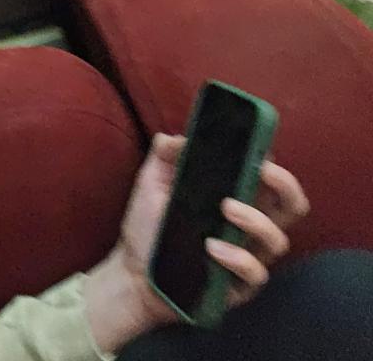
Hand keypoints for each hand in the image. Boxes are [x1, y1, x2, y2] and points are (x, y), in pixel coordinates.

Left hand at [86, 133, 309, 350]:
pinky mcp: (238, 286)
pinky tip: (212, 248)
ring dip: (256, 220)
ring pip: (278, 239)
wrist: (130, 271)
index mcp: (235, 198)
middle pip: (292, 206)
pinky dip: (238, 258)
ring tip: (225, 208)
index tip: (259, 148)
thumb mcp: (151, 183)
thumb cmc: (147, 226)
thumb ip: (164, 155)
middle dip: (286, 184)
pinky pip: (255, 274)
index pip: (269, 179)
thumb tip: (177, 136)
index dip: (272, 161)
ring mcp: (247, 257)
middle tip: (261, 171)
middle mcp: (248, 227)